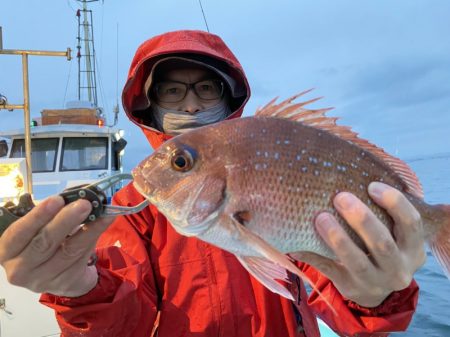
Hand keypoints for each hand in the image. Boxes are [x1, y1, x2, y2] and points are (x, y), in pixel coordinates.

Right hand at [0, 196, 114, 296]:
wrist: (59, 274)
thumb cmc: (45, 244)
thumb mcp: (39, 230)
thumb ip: (51, 215)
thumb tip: (75, 197)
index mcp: (8, 250)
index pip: (20, 232)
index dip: (38, 216)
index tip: (57, 200)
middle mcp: (20, 269)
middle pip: (44, 242)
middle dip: (66, 220)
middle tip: (84, 204)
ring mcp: (42, 280)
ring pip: (68, 251)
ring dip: (88, 229)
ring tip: (101, 213)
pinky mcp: (64, 283)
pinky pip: (81, 257)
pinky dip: (94, 237)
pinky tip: (103, 223)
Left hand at [292, 182, 425, 306]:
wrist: (373, 287)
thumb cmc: (379, 245)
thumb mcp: (393, 233)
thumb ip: (383, 211)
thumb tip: (349, 175)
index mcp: (412, 249)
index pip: (411, 223)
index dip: (394, 202)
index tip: (371, 185)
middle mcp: (398, 268)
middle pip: (382, 243)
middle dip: (361, 219)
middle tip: (340, 197)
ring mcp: (374, 282)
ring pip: (356, 261)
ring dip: (337, 238)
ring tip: (320, 217)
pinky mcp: (350, 287)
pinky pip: (329, 270)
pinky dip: (313, 254)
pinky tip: (299, 241)